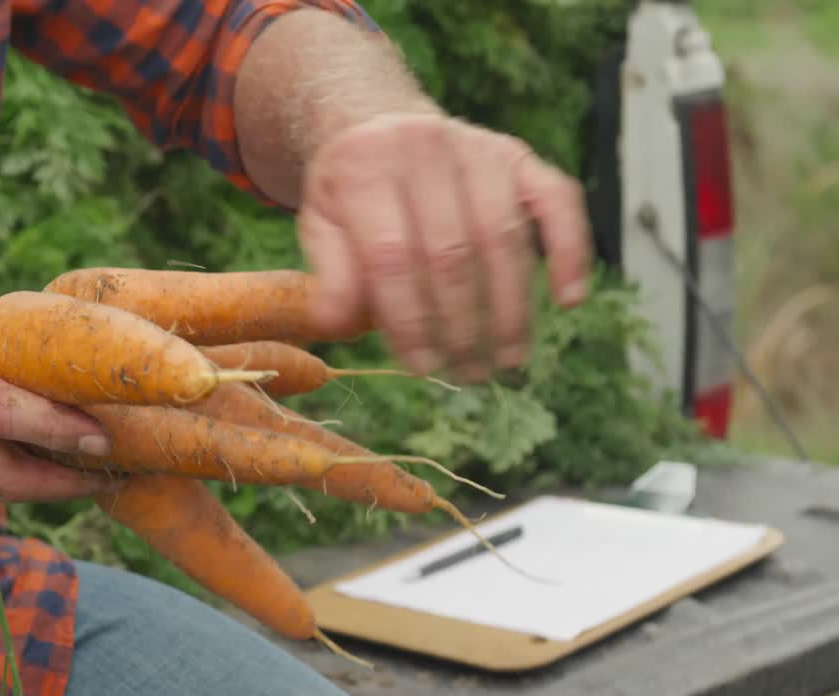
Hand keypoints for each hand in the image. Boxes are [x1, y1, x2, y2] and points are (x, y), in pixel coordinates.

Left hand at [296, 113, 592, 382]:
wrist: (381, 126)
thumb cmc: (352, 194)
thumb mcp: (321, 227)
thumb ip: (331, 275)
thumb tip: (337, 325)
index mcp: (363, 166)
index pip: (391, 256)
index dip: (408, 320)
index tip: (421, 366)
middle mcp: (423, 147)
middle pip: (450, 252)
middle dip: (461, 324)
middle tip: (468, 373)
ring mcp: (476, 147)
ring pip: (502, 237)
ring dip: (510, 308)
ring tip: (506, 359)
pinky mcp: (519, 155)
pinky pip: (558, 201)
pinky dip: (570, 250)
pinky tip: (568, 299)